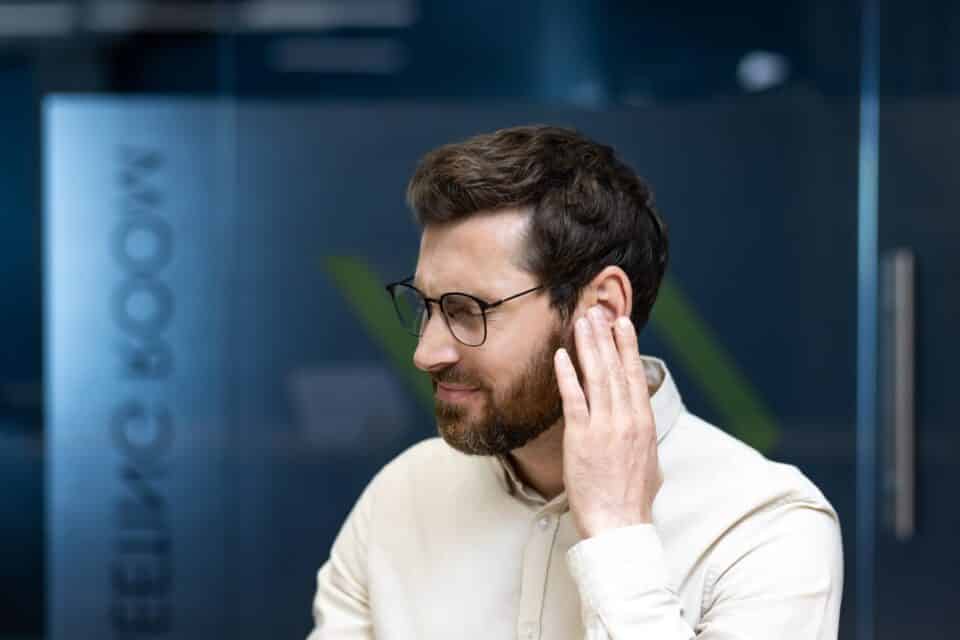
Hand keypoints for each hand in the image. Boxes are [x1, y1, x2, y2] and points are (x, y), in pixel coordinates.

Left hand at [554, 306, 662, 538]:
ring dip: (589, 346)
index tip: (622, 324)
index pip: (635, 376)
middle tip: (598, 310)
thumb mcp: (649, 463)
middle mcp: (627, 419)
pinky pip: (573, 399)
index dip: (627, 347)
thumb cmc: (632, 500)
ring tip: (583, 322)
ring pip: (597, 376)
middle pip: (616, 368)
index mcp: (644, 424)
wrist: (619, 524)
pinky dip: (567, 375)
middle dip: (606, 336)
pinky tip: (561, 355)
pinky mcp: (581, 438)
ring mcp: (604, 427)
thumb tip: (643, 430)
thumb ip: (643, 439)